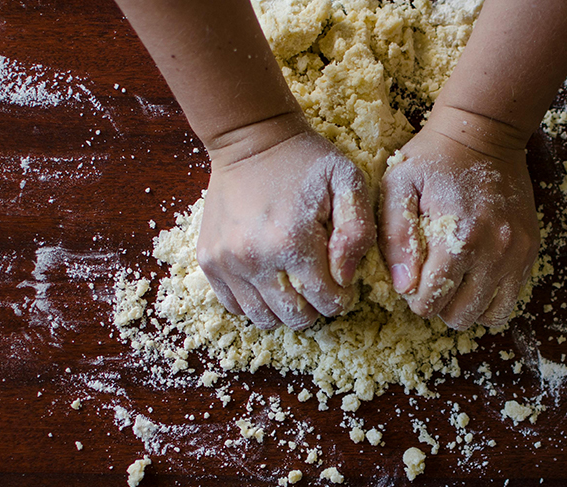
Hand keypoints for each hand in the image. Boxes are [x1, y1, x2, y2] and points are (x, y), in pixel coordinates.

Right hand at [197, 117, 375, 329]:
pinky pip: (234, 306)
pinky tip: (269, 281)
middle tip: (319, 284)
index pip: (327, 302)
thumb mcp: (348, 182)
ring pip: (262, 318)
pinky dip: (255, 303)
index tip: (342, 280)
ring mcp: (226, 262)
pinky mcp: (209, 260)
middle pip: (295, 317)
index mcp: (292, 241)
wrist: (251, 138)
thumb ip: (358, 232)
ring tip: (295, 284)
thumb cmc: (305, 161)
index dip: (342, 297)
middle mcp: (253, 258)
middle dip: (315, 308)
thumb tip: (344, 278)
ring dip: (284, 310)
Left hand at [379, 106, 539, 329]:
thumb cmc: (433, 158)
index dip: (414, 297)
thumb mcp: (399, 186)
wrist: (484, 132)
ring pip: (491, 315)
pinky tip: (474, 276)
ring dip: (467, 307)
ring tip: (454, 282)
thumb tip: (404, 286)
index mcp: (459, 238)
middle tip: (431, 280)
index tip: (411, 277)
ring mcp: (516, 253)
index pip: (431, 302)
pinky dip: (490, 297)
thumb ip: (396, 238)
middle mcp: (494, 252)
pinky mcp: (529, 250)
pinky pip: (511, 298)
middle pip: (461, 315)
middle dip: (439, 306)